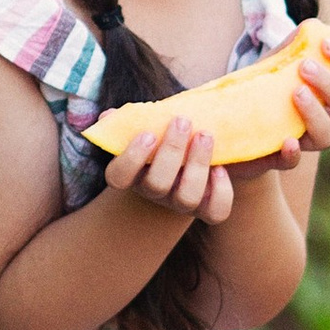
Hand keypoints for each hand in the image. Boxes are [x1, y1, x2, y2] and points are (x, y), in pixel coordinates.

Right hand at [103, 108, 236, 227]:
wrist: (197, 155)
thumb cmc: (166, 136)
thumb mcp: (149, 125)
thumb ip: (130, 120)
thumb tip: (108, 116)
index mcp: (134, 173)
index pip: (118, 178)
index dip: (130, 159)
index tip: (147, 134)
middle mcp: (155, 192)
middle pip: (156, 185)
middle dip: (171, 151)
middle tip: (182, 121)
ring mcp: (181, 203)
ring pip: (186, 198)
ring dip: (197, 164)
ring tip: (205, 135)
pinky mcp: (207, 210)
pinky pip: (215, 213)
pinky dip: (221, 191)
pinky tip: (221, 168)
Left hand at [267, 33, 329, 170]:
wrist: (230, 123)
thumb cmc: (262, 86)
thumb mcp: (276, 60)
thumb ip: (294, 44)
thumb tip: (313, 26)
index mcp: (327, 86)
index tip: (326, 44)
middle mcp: (323, 114)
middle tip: (304, 67)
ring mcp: (303, 137)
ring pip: (327, 136)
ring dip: (316, 114)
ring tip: (296, 93)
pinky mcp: (278, 157)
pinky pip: (292, 162)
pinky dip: (292, 153)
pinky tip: (286, 140)